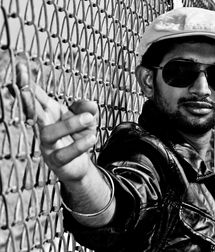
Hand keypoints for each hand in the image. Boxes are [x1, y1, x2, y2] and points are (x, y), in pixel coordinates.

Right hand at [16, 63, 97, 181]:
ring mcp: (48, 145)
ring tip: (89, 118)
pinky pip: (63, 154)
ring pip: (48, 133)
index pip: (37, 96)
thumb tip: (91, 105)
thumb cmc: (78, 136)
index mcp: (50, 113)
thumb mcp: (86, 119)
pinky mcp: (56, 161)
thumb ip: (86, 109)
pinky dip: (78, 146)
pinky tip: (92, 138)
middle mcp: (44, 127)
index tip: (20, 66)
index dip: (28, 83)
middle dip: (27, 98)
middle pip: (33, 112)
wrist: (79, 163)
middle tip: (23, 87)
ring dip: (69, 124)